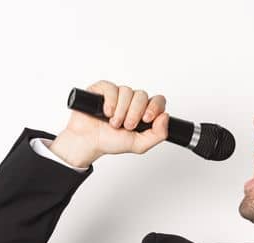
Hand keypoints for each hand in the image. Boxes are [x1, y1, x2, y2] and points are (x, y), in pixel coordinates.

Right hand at [49, 80, 170, 166]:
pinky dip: (110, 102)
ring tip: (114, 123)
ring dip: (121, 111)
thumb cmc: (111, 141)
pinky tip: (106, 112)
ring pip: (127, 91)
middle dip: (135, 113)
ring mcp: (116, 94)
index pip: (158, 100)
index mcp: (143, 111)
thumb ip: (158, 134)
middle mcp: (131, 101)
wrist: (88, 142)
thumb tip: (165, 116)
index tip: (147, 119)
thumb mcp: (140, 144)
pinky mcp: (101, 90)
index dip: (155, 107)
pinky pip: (111, 88)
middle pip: (142, 95)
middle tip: (127, 125)